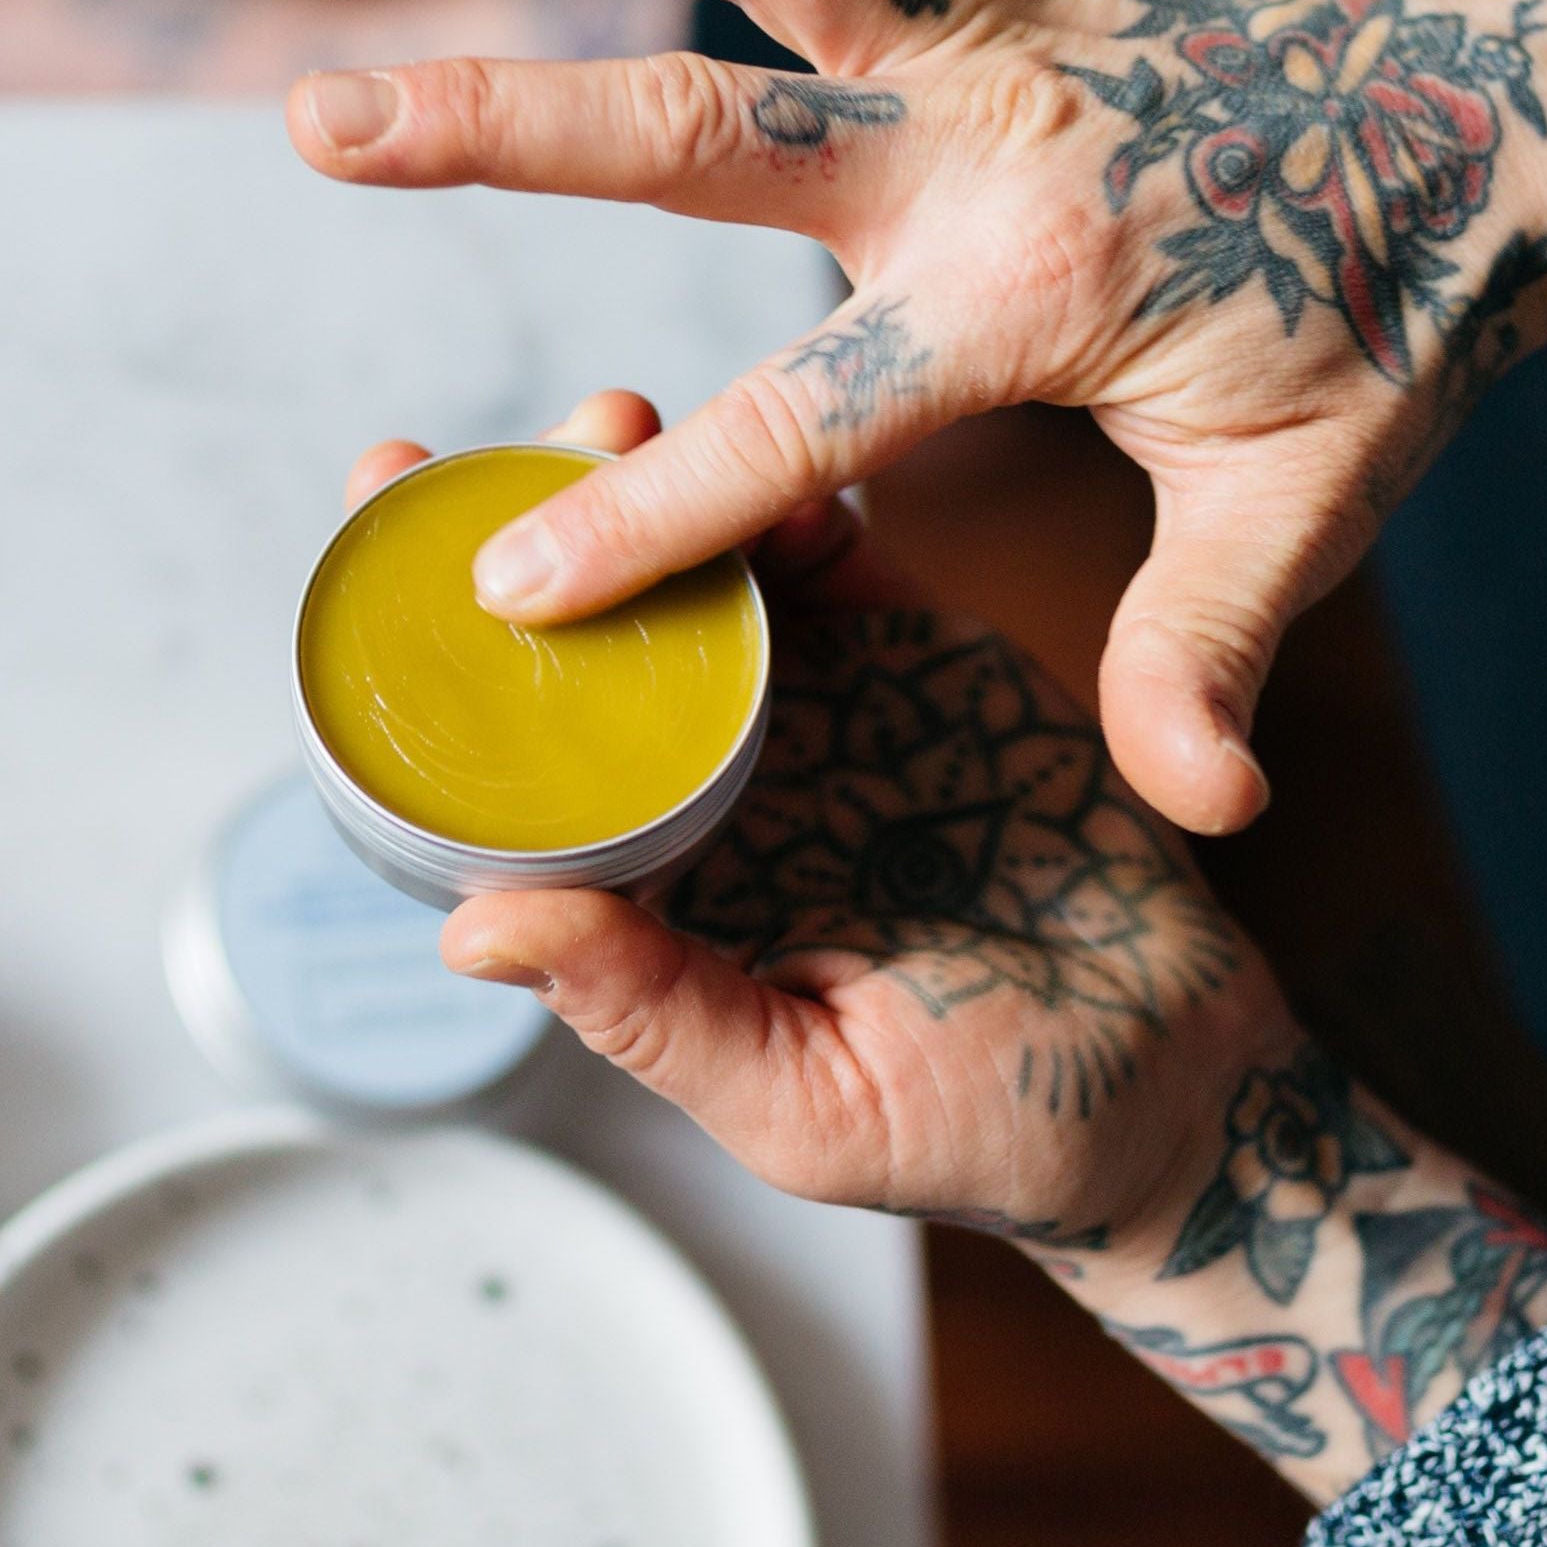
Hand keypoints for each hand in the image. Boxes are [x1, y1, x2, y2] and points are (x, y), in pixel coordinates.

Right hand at [292, 0, 1546, 834]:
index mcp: (1027, 297)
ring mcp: (1008, 35)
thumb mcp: (1307, 508)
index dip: (653, 519)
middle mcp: (989, 144)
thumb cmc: (1388, 339)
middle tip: (326, 125)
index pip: (799, 426)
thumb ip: (1211, 648)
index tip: (508, 587)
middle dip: (505, 136)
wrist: (1497, 145)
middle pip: (712, 133)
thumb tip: (1204, 809)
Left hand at [346, 394, 1546, 1503]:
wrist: (1181, 1080)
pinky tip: (763, 446)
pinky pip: (835, 558)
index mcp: (648, 894)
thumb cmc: (983, 1126)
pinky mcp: (916, 658)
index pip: (502, 768)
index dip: (427, 665)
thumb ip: (653, 1009)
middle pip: (579, 641)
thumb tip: (475, 929)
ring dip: (648, 491)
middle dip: (523, 533)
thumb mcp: (799, 1097)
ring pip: (695, 574)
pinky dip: (793, 493)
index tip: (365, 546)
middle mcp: (705, 791)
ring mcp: (809, 714)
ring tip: (616, 420)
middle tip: (485, 456)